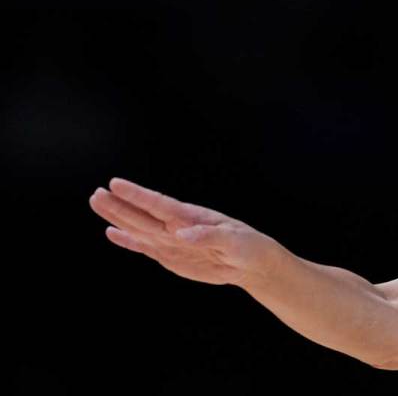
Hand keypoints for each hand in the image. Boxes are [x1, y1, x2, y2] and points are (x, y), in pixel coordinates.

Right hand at [88, 177, 279, 287]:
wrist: (251, 263)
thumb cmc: (248, 246)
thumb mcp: (235, 242)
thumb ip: (209, 237)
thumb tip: (183, 235)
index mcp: (192, 217)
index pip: (159, 204)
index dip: (137, 195)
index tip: (116, 183)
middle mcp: (176, 225)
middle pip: (142, 214)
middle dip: (119, 205)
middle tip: (96, 194)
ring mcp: (171, 240)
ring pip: (138, 227)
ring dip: (117, 216)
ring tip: (97, 202)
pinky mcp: (169, 255)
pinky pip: (144, 247)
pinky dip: (127, 241)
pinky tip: (111, 232)